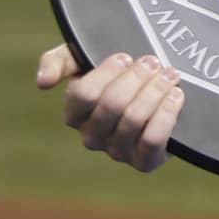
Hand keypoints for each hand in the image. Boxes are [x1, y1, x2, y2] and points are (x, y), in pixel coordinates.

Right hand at [37, 44, 183, 171]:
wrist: (157, 89)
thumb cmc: (117, 73)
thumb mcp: (85, 57)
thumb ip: (59, 61)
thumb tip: (42, 82)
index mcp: (75, 113)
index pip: (83, 94)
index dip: (106, 73)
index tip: (126, 57)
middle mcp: (92, 136)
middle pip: (112, 105)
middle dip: (137, 79)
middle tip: (153, 62)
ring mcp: (117, 151)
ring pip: (134, 120)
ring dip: (155, 91)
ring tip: (170, 74)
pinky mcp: (144, 161)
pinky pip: (152, 142)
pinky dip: (166, 115)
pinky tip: (176, 95)